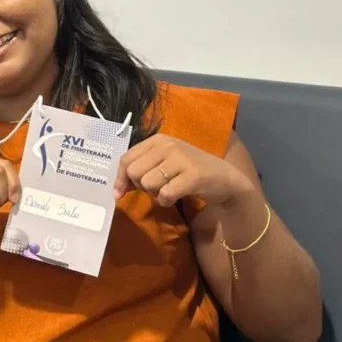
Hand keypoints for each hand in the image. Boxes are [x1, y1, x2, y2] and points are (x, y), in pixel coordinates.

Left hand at [113, 134, 254, 207]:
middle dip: (140, 187)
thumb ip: (140, 171)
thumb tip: (116, 191)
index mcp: (157, 140)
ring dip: (154, 194)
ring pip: (148, 183)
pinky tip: (174, 197)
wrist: (225, 178)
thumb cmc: (188, 171)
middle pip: (134, 172)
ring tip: (167, 190)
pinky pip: (165, 194)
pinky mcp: (193, 176)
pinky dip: (165, 201)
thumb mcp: (163, 163)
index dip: (120, 179)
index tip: (120, 193)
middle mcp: (168, 145)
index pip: (126, 159)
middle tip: (155, 188)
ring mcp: (181, 159)